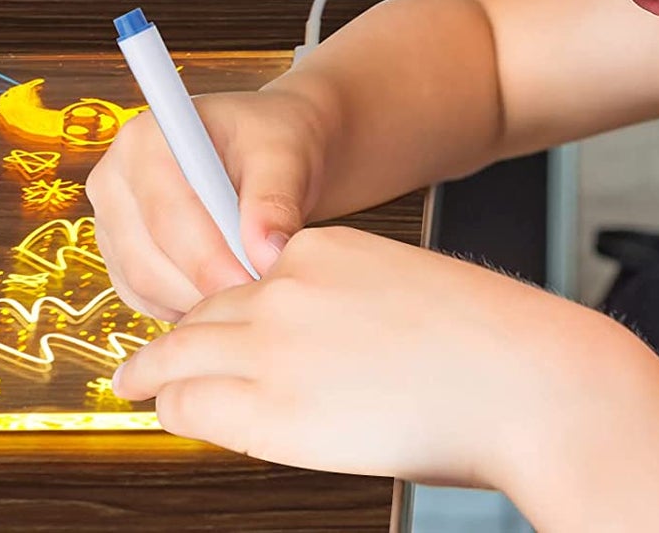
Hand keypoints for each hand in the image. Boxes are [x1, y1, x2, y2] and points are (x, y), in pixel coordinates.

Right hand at [85, 84, 332, 321]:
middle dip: (207, 285)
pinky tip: (224, 289)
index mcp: (145, 139)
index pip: (166, 215)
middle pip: (148, 258)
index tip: (253, 283)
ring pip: (144, 285)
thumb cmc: (269, 146)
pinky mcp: (118, 253)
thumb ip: (273, 204)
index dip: (209, 259)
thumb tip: (264, 254)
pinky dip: (184, 305)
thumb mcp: (283, 160)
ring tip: (248, 289)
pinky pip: (144, 299)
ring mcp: (111, 219)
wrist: (261, 156)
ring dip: (198, 300)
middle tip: (258, 297)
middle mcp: (114, 178)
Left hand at [110, 223, 613, 489]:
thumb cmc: (490, 344)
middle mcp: (285, 286)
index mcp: (321, 249)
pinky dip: (173, 404)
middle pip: (204, 310)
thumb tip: (329, 349)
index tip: (205, 323)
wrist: (526, 378)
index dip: (219, 307)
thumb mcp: (404, 291)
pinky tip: (162, 409)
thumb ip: (349, 306)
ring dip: (154, 370)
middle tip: (145, 357)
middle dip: (174, 337)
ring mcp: (274, 344)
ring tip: (133, 381)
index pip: (244, 278)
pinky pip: (197, 401)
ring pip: (184, 352)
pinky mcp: (273, 406)